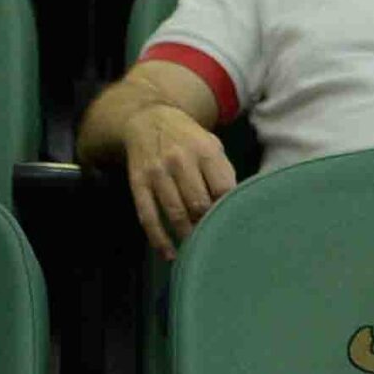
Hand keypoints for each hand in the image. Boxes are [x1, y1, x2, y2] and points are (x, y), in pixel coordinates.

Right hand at [120, 106, 238, 258]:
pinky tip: (169, 254)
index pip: (223, 188)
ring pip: (174, 213)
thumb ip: (223, 172)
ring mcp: (157, 173)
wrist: (148, 120)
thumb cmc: (189, 139)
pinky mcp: (138, 184)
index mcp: (206, 151)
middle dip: (208, 224)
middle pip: (198, 203)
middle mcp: (180, 161)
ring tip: (197, 248)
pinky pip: (148, 217)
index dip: (228, 209)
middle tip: (215, 237)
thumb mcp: (212, 146)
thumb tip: (235, 205)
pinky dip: (159, 239)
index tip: (233, 223)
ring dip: (187, 235)